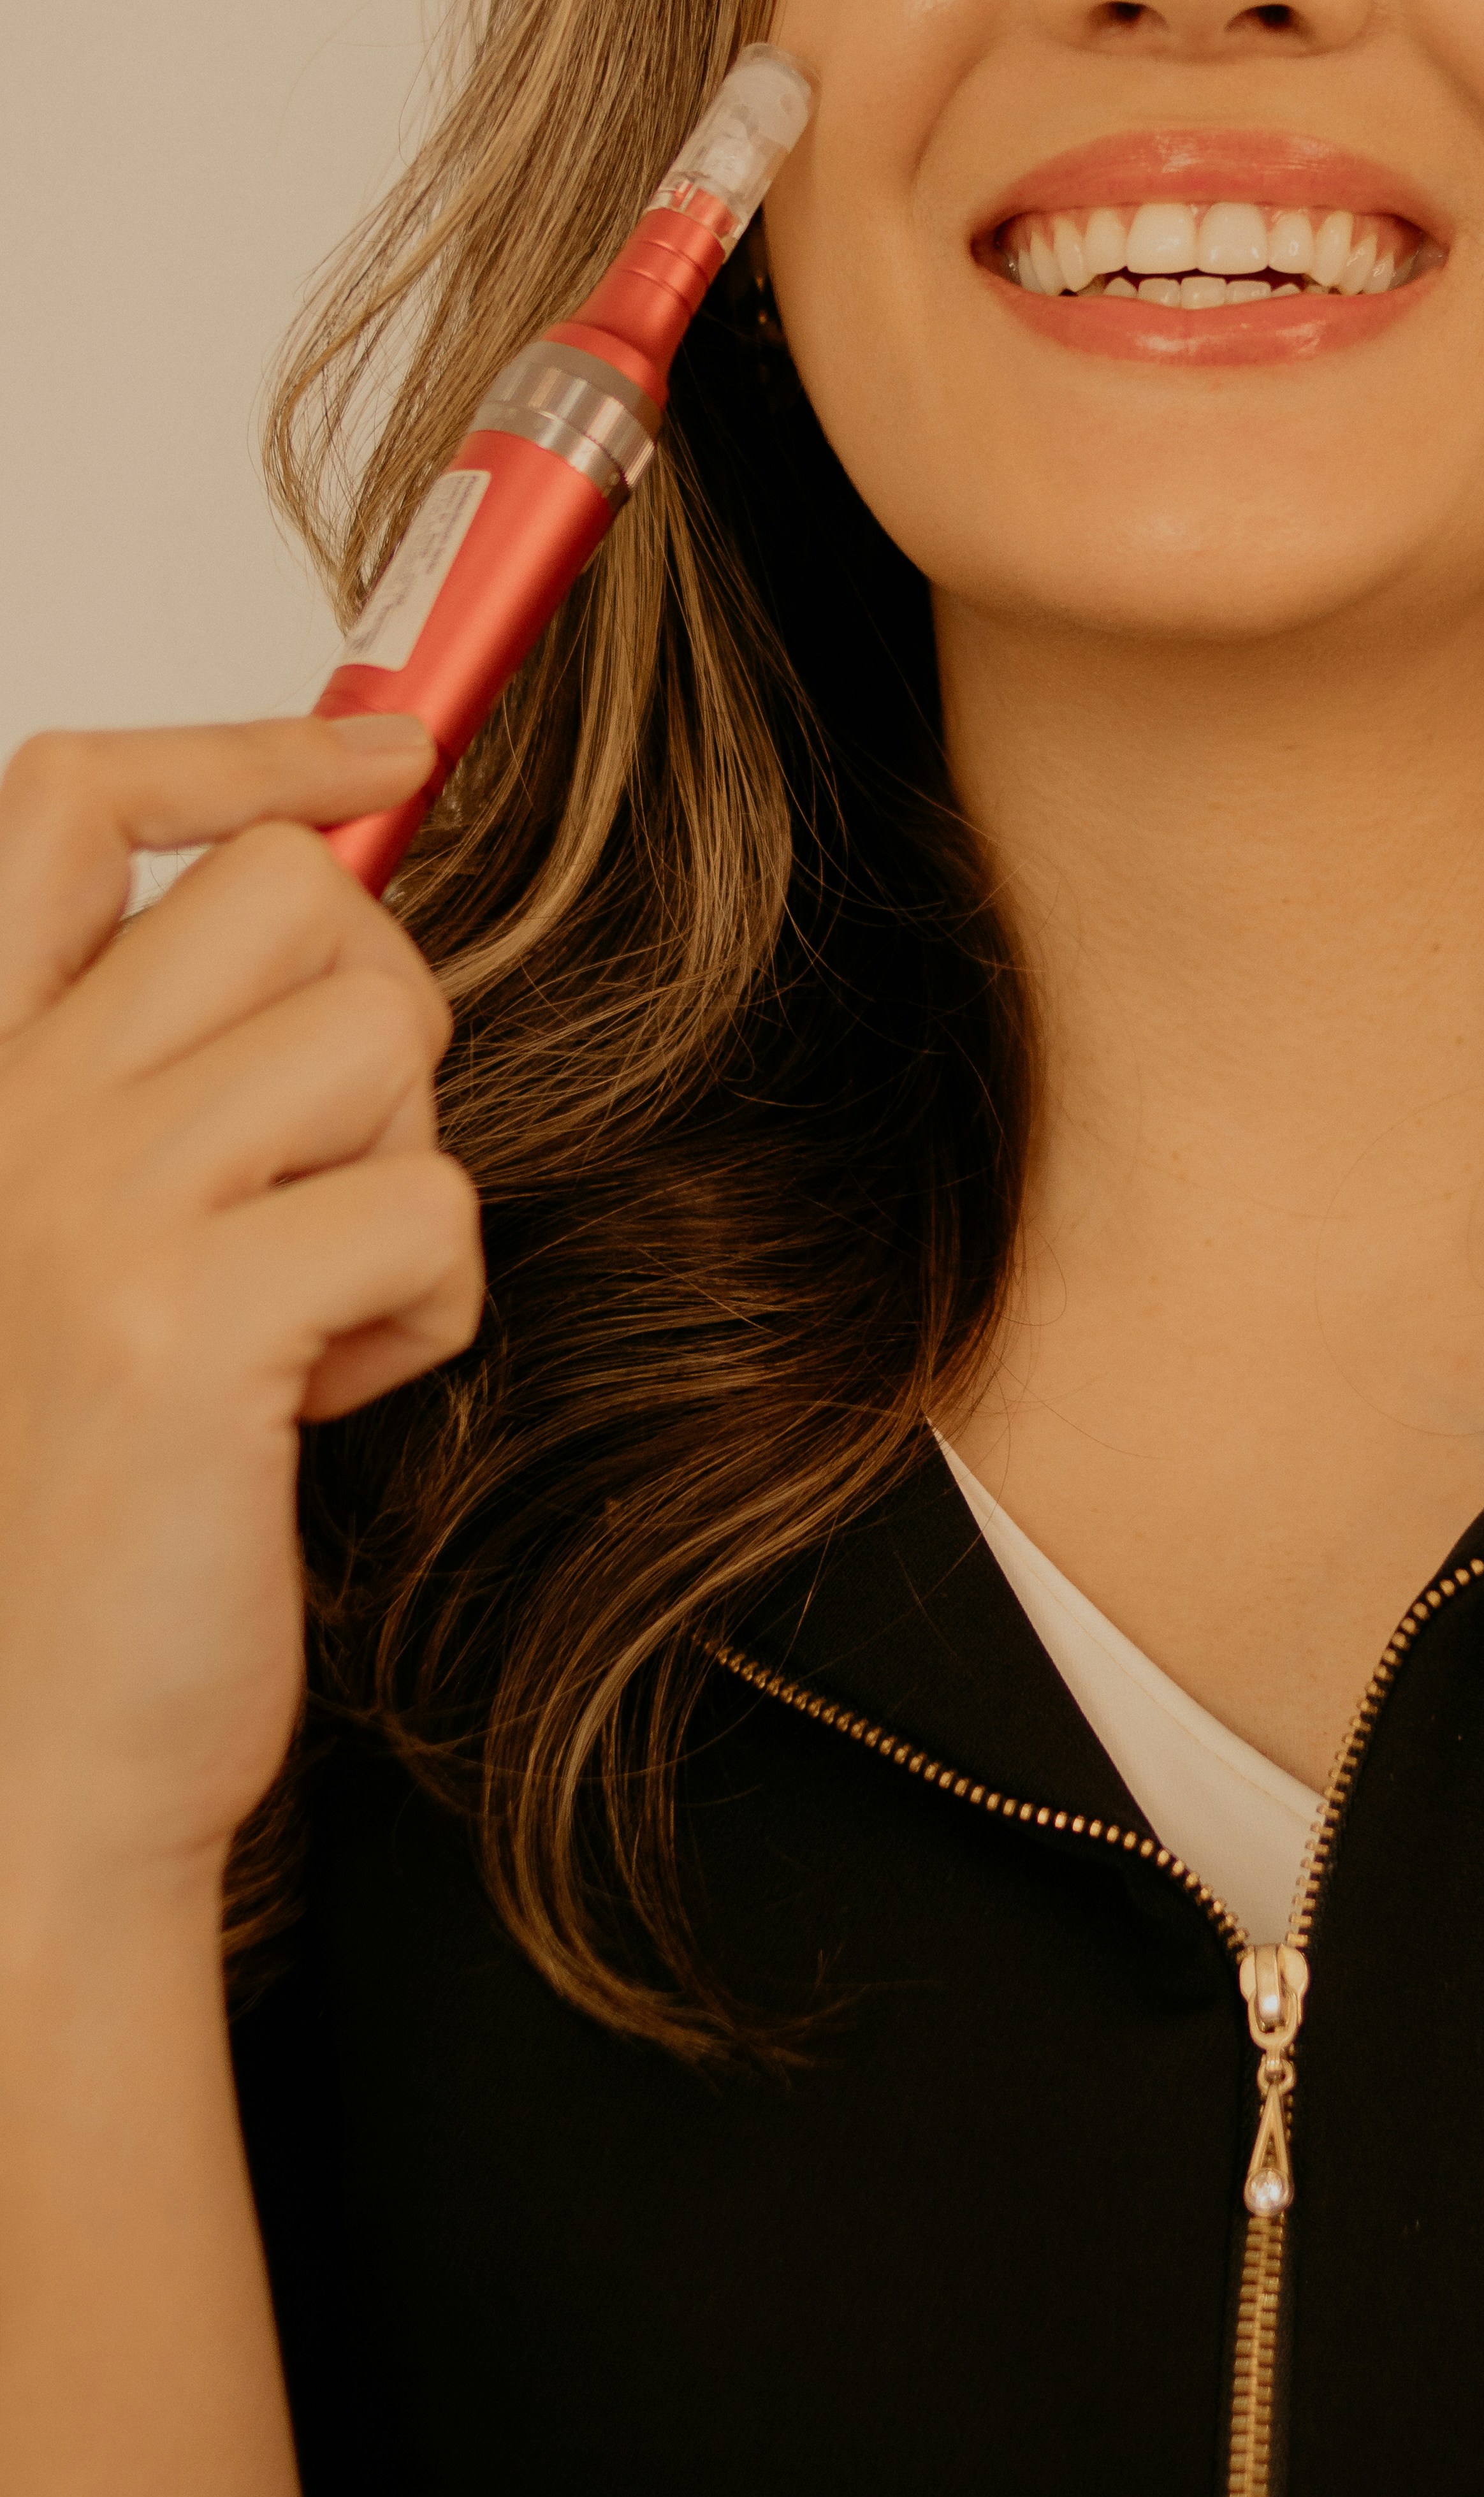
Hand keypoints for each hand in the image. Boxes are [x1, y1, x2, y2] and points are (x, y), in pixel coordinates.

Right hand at [0, 717, 481, 1917]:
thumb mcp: (97, 1224)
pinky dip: (421, 1309)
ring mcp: (83, 1208)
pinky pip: (430, 1204)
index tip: (382, 752)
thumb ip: (174, 1049)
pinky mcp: (187, 1322)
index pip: (72, 801)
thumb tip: (348, 814)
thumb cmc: (79, 1488)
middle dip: (375, 1013)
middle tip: (320, 1171)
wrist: (22, 1750)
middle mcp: (5, 1115)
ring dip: (397, 1173)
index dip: (246, 747)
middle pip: (298, 899)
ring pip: (387, 1033)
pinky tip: (312, 1399)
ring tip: (299, 1303)